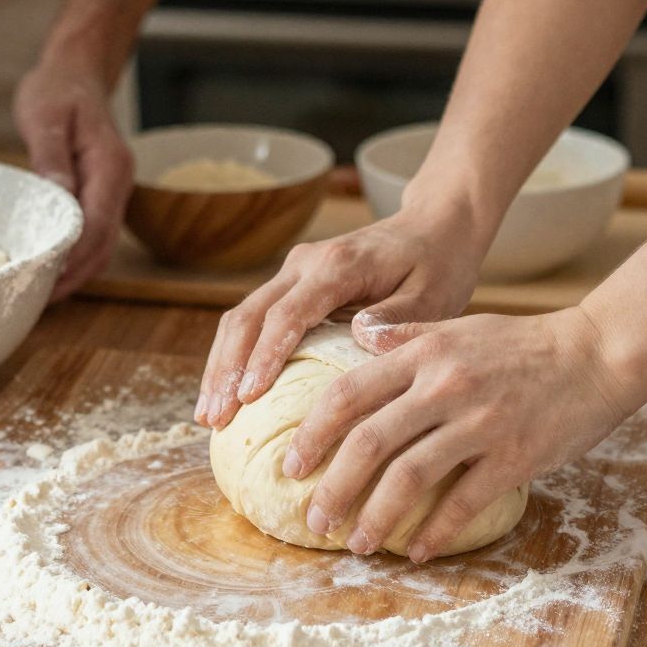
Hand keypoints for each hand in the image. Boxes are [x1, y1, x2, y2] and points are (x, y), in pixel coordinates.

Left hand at [14, 59, 133, 299]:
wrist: (74, 72)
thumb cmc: (57, 89)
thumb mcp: (45, 117)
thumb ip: (52, 160)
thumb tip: (57, 198)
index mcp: (109, 166)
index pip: (98, 223)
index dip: (75, 256)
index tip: (48, 279)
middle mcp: (118, 183)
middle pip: (103, 243)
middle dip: (75, 275)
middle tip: (38, 298)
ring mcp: (112, 190)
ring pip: (101, 244)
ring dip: (76, 271)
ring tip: (40, 292)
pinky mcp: (99, 194)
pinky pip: (93, 233)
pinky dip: (75, 255)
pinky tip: (50, 267)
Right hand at [195, 210, 484, 431]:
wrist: (433, 228)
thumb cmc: (437, 266)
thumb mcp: (433, 295)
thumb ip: (398, 318)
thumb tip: (358, 336)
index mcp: (338, 265)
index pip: (288, 313)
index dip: (265, 355)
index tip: (248, 397)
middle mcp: (306, 263)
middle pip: (249, 315)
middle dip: (226, 368)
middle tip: (215, 418)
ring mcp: (294, 271)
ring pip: (241, 317)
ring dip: (221, 365)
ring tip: (209, 416)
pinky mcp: (292, 283)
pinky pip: (253, 319)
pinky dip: (234, 357)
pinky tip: (227, 394)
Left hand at [281, 307, 629, 561]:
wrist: (597, 354)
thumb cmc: (524, 343)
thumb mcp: (459, 325)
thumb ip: (405, 336)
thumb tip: (357, 332)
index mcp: (425, 353)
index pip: (349, 393)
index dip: (313, 433)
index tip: (291, 466)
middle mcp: (445, 386)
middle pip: (369, 442)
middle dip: (332, 487)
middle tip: (314, 520)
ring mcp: (480, 423)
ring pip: (410, 478)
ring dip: (376, 517)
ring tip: (356, 543)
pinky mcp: (513, 456)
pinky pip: (463, 503)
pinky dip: (435, 532)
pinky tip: (416, 551)